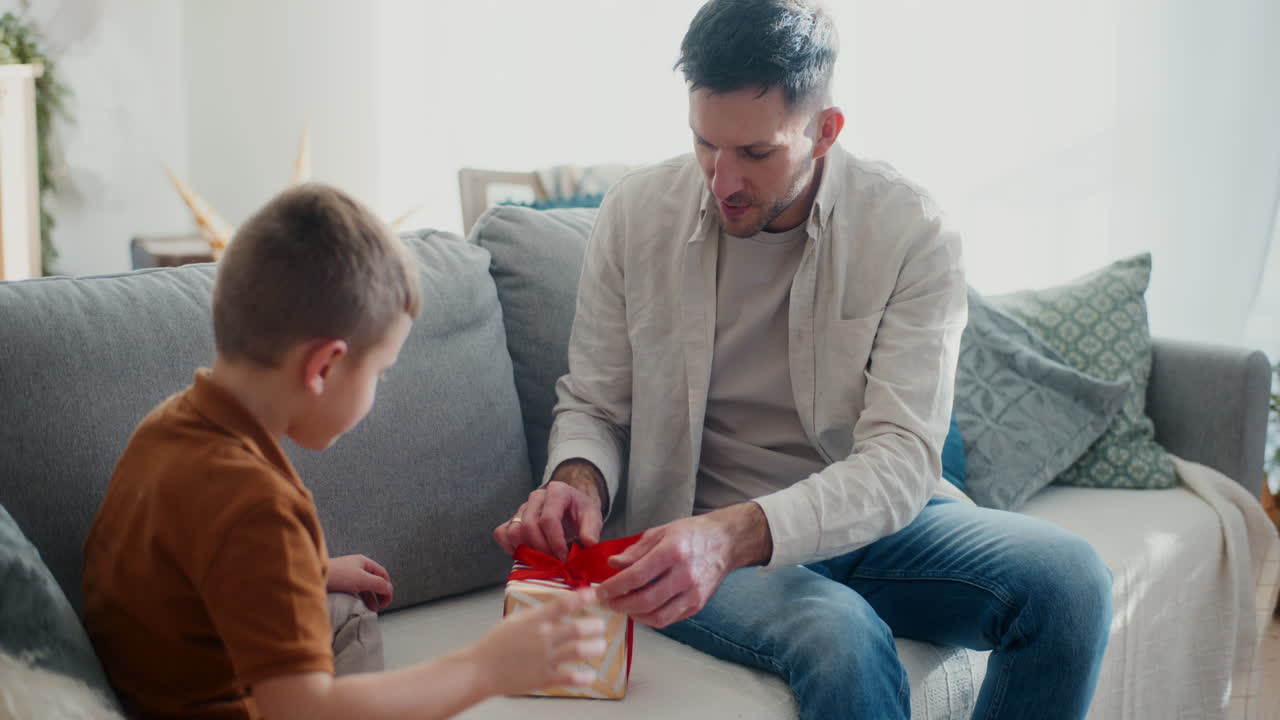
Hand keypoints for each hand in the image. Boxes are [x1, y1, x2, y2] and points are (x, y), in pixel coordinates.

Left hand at [327, 554, 392, 611]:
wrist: (315, 577)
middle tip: (382, 605)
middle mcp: (357, 567)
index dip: (387, 587)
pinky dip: (361, 599)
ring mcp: (349, 575)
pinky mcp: (340, 584)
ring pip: (365, 587)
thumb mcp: (362, 579)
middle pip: (374, 581)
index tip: (387, 600)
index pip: (382, 574)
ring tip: (372, 609)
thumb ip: (378, 584)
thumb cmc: (337, 574)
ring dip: (370, 598)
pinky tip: (360, 605)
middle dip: (380, 593)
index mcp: (364, 562)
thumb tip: (389, 589)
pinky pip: (355, 591)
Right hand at [470, 589, 606, 695]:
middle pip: (576, 629)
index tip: (593, 593)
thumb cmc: (496, 644)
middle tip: (601, 626)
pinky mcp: (543, 678)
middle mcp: (542, 638)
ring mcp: (544, 658)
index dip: (580, 597)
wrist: (480, 669)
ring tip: (600, 646)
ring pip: (577, 651)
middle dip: (594, 626)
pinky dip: (583, 677)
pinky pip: (569, 678)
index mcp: (535, 621)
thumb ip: (537, 615)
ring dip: (594, 648)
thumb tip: (557, 608)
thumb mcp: (515, 621)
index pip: (562, 605)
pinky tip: (590, 675)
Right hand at [493, 461, 604, 559]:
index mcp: (557, 492)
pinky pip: (502, 533)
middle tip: (554, 562)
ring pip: (513, 530)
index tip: (564, 558)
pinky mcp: (513, 519)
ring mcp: (522, 508)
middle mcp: (537, 497)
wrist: (571, 505)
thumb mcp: (592, 516)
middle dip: (541, 549)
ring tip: (542, 559)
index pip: (548, 519)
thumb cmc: (580, 511)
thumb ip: (591, 529)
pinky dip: (510, 547)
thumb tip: (589, 544)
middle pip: (528, 526)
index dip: (555, 543)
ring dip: (526, 550)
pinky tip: (526, 555)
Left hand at [597, 502, 771, 627]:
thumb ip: (635, 551)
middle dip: (620, 605)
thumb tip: (613, 564)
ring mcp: (693, 593)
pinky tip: (640, 610)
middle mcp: (685, 575)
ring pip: (656, 616)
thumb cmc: (691, 534)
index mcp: (673, 551)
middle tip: (607, 602)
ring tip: (622, 607)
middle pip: (645, 600)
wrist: (725, 542)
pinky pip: (668, 619)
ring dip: (633, 615)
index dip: (614, 587)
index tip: (600, 591)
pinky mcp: (697, 605)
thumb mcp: (660, 532)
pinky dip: (650, 618)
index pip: (636, 576)